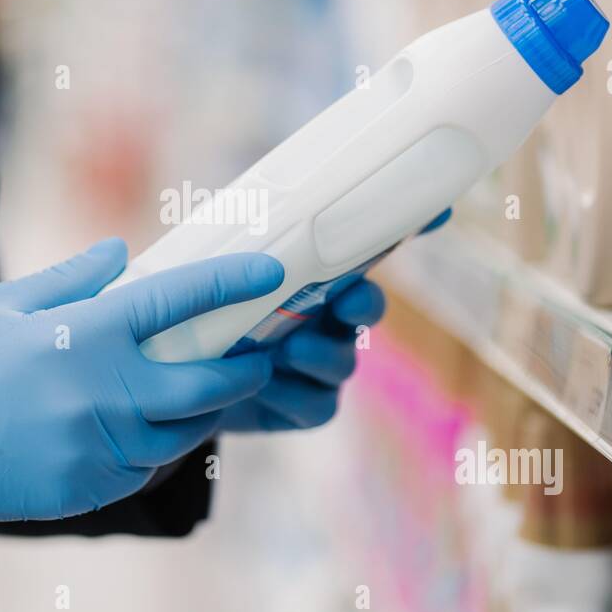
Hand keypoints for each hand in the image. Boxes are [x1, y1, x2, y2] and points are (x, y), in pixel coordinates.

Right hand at [0, 238, 282, 521]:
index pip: (178, 300)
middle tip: (256, 358)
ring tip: (208, 395)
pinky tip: (150, 431)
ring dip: (205, 414)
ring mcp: (97, 446)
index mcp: (85, 335)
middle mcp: (103, 392)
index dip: (231, 284)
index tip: (268, 275)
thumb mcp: (2, 303)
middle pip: (207, 385)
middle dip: (244, 371)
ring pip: (184, 435)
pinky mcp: (86, 486)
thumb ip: (71, 278)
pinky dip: (158, 449)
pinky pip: (145, 469)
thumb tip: (123, 251)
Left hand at [216, 207, 449, 432]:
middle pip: (368, 306)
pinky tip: (263, 387)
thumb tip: (244, 204)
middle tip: (347, 300)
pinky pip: (318, 405)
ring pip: (343, 361)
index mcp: (311, 275)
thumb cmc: (201, 312)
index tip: (439, 213)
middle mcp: (327, 319)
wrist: (172, 383)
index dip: (407, 228)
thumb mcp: (208, 269)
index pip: (366, 248)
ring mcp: (321, 365)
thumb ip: (232, 246)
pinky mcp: (306, 407)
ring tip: (288, 348)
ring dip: (321, 354)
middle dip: (364, 303)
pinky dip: (293, 395)